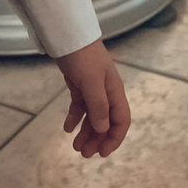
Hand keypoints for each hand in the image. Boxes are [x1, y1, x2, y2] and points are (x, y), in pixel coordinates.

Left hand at [55, 40, 131, 157]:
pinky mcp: (79, 85)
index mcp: (114, 92)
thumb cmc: (82, 57)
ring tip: (75, 146)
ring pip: (92, 117)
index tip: (102, 153)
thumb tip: (104, 129)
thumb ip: (98, 106)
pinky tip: (67, 128)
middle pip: (106, 122)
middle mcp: (106, 93)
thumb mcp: (91, 82)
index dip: (114, 139)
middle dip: (97, 139)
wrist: (68, 34)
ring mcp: (92, 89)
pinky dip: (74, 118)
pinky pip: (79, 107)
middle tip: (83, 154)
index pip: (121, 121)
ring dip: (86, 132)